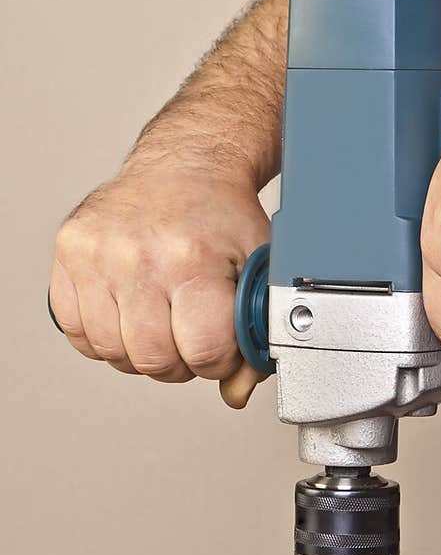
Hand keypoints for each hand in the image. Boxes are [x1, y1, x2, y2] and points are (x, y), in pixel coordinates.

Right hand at [49, 148, 269, 407]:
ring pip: (112, 352)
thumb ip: (256, 334)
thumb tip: (236, 389)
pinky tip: (130, 313)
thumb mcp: (258, 270)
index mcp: (190, 256)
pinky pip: (78, 332)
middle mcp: (137, 254)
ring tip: (162, 321)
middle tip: (191, 334)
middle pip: (153, 359)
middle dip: (180, 361)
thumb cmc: (221, 216)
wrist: (185, 164)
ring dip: (141, 351)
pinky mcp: (68, 252)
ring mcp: (96, 253)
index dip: (217, 360)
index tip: (221, 344)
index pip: (201, 351)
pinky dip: (105, 336)